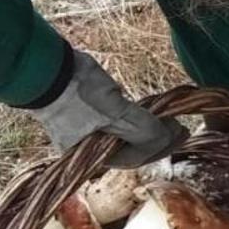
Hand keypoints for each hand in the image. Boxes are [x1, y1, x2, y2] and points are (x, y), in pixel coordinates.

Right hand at [29, 51, 185, 167]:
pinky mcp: (89, 112)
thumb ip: (143, 130)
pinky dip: (135, 117)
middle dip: (157, 140)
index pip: (135, 158)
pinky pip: (118, 120)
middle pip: (131, 148)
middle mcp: (90, 147)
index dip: (161, 147)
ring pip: (126, 134)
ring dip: (148, 128)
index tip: (179, 133)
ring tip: (169, 120)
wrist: (48, 70)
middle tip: (180, 129)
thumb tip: (166, 137)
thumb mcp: (116, 114)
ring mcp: (88, 129)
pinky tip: (149, 112)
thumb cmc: (80, 96)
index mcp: (93, 156)